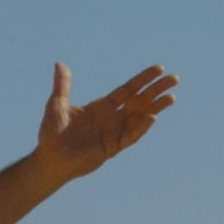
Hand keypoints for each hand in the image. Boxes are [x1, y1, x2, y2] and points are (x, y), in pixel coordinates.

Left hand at [36, 62, 178, 182]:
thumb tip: (59, 64)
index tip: (159, 68)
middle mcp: (112, 118)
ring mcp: (114, 133)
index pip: (127, 90)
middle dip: (156, 90)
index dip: (143, 79)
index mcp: (102, 106)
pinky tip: (151, 117)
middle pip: (139, 101)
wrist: (49, 159)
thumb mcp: (56, 105)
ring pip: (140, 118)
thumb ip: (62, 86)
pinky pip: (130, 136)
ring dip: (155, 108)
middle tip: (174, 79)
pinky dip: (140, 127)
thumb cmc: (52, 134)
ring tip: (171, 97)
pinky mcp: (112, 147)